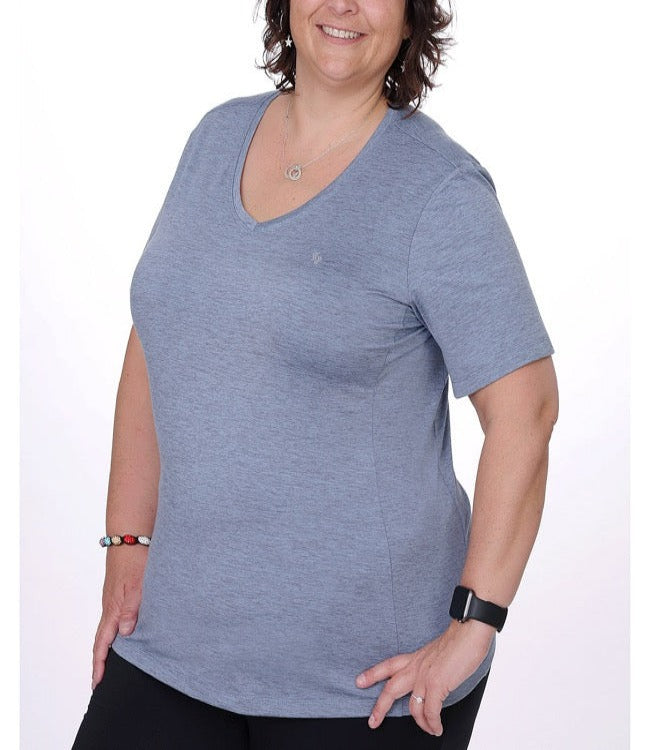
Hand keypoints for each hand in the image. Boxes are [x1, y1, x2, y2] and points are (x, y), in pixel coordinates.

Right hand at [91, 546, 147, 689]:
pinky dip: (115, 631)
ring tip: (110, 663)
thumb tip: (124, 634)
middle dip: (101, 660)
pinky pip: (115, 617)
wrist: (130, 537)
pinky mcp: (119, 592)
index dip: (100, 664)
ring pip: (108, 628)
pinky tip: (124, 633)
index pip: (103, 643)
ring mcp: (113, 599)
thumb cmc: (136, 559)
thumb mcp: (138, 585)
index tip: (98, 682)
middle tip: (100, 680)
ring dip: (108, 647)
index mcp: (113, 608)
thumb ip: (132, 609)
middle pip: (102, 639)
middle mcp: (110, 606)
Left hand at [354, 619, 494, 735]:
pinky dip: (433, 724)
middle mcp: (416, 667)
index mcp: (416, 657)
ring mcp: (425, 676)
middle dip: (380, 707)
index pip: (388, 665)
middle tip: (372, 721)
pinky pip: (431, 713)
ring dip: (420, 723)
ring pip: (412, 707)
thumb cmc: (459, 640)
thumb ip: (430, 664)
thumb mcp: (436, 652)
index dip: (372, 674)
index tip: (359, 681)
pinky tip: (437, 729)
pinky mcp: (437, 684)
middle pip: (391, 689)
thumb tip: (433, 677)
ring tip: (428, 730)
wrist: (469, 630)